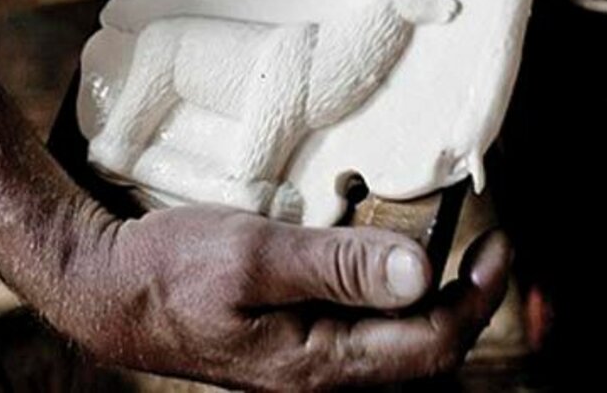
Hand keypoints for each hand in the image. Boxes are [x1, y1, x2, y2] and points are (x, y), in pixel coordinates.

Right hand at [57, 204, 510, 389]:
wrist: (106, 290)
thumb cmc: (171, 271)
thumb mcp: (252, 256)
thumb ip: (336, 265)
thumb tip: (420, 272)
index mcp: (321, 362)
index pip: (432, 344)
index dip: (476, 296)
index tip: (499, 241)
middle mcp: (324, 371)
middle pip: (424, 349)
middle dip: (464, 296)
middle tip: (484, 237)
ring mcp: (309, 357)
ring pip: (395, 337)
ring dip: (429, 292)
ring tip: (445, 236)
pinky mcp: (295, 335)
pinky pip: (363, 322)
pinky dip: (388, 288)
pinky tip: (383, 248)